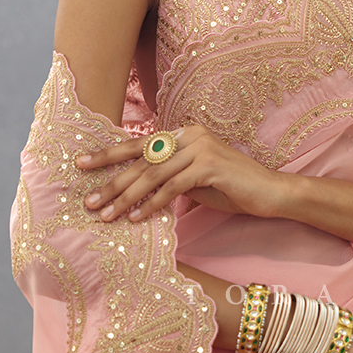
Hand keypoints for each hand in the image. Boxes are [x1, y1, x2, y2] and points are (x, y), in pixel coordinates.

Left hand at [76, 126, 285, 221]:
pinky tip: (136, 218)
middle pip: (141, 159)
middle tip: (88, 200)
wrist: (271, 192)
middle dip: (111, 181)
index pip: (139, 144)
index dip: (109, 154)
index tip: (81, 164)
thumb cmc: (232, 189)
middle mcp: (190, 135)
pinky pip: (172, 187)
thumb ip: (168, 177)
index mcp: (184, 134)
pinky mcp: (209, 166)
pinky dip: (151, 204)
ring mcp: (200, 148)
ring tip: (105, 215)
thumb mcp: (194, 180)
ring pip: (153, 174)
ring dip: (126, 197)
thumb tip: (134, 190)